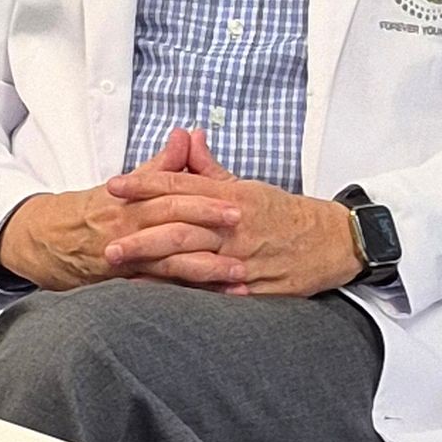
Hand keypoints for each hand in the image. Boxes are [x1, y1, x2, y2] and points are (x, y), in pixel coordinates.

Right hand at [0, 128, 245, 290]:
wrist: (50, 240)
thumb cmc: (98, 209)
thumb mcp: (128, 183)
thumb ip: (162, 163)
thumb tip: (187, 134)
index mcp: (132, 200)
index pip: (171, 195)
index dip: (204, 201)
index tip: (237, 204)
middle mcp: (129, 228)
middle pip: (172, 228)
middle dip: (210, 231)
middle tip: (244, 233)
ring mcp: (127, 259)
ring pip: (169, 264)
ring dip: (206, 271)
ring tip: (238, 276)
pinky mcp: (124, 284)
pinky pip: (159, 291)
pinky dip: (187, 296)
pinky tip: (214, 302)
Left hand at [104, 129, 363, 296]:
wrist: (334, 241)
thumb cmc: (286, 213)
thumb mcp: (249, 186)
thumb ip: (211, 169)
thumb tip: (187, 139)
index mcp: (232, 196)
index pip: (182, 186)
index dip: (145, 184)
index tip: (114, 186)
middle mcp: (235, 226)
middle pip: (181, 227)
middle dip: (141, 236)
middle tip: (107, 243)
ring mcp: (243, 259)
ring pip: (194, 262)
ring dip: (156, 269)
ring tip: (124, 274)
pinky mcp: (253, 288)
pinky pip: (214, 294)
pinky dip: (186, 297)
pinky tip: (161, 302)